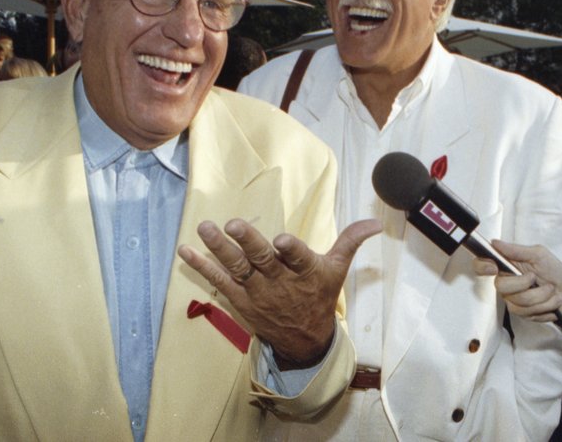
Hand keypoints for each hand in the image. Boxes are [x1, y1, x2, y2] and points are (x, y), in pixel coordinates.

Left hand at [178, 218, 381, 367]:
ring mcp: (257, 292)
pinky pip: (219, 281)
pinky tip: (185, 250)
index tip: (283, 240)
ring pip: (238, 268)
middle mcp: (280, 282)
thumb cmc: (320, 296)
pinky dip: (202, 266)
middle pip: (262, 261)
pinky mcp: (241, 299)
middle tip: (232, 224)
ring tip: (205, 229)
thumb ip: (351, 241)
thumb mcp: (338, 269)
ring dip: (219, 249)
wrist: (304, 341)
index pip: (299, 260)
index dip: (292, 250)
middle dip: (247, 243)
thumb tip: (376, 221)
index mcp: (306, 272)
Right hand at [472, 240, 561, 328]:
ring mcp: (512, 299)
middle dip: (525, 283)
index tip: (493, 268)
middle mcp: (505, 282)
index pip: (482, 265)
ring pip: (519, 301)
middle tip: (537, 278)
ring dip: (542, 296)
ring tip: (552, 290)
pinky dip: (546, 306)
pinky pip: (529, 312)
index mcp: (506, 265)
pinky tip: (551, 301)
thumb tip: (495, 243)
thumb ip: (517, 250)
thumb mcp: (539, 254)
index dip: (482, 266)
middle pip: (502, 286)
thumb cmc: (554, 271)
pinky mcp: (521, 313)